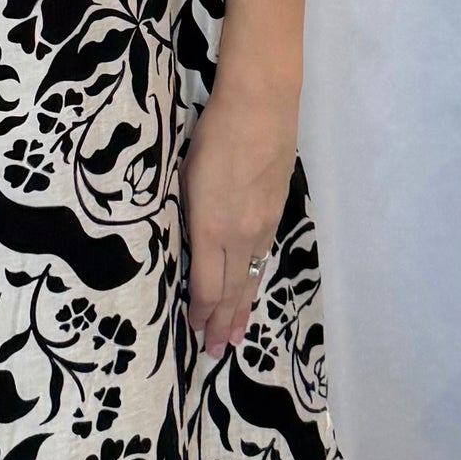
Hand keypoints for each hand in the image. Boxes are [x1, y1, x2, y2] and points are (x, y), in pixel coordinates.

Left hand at [181, 82, 299, 354]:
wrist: (260, 107)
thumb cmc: (212, 135)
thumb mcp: (185, 178)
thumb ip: (188, 217)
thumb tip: (189, 244)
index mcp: (211, 228)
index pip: (208, 286)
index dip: (202, 313)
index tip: (195, 334)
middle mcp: (240, 236)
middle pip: (232, 290)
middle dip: (222, 324)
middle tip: (215, 352)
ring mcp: (262, 226)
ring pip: (250, 277)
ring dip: (241, 309)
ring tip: (235, 337)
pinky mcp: (276, 212)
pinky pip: (262, 257)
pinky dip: (254, 281)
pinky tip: (251, 291)